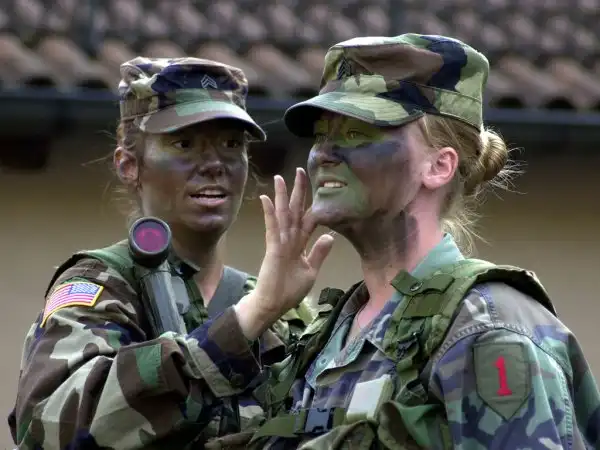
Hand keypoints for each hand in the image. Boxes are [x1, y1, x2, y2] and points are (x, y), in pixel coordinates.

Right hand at [235, 168, 333, 339]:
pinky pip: (272, 228)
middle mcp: (290, 240)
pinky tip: (267, 199)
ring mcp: (280, 243)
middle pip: (294, 211)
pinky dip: (270, 214)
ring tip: (280, 177)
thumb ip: (318, 253)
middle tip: (299, 170)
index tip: (314, 186)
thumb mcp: (310, 271)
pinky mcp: (273, 249)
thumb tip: (331, 236)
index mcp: (300, 244)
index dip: (311, 203)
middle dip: (297, 191)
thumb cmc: (288, 290)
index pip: (307, 218)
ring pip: (283, 215)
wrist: (272, 305)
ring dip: (281, 196)